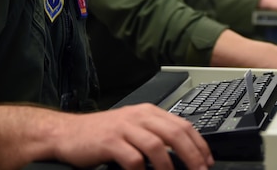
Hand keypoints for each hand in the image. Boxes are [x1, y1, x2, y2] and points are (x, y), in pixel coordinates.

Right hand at [54, 103, 213, 169]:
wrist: (68, 133)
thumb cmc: (102, 134)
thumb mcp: (133, 127)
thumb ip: (155, 133)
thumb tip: (184, 150)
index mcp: (148, 111)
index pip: (182, 124)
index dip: (199, 144)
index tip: (207, 160)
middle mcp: (138, 116)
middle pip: (174, 134)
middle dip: (192, 156)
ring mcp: (124, 128)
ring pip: (157, 146)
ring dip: (169, 166)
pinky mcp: (110, 142)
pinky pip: (133, 159)